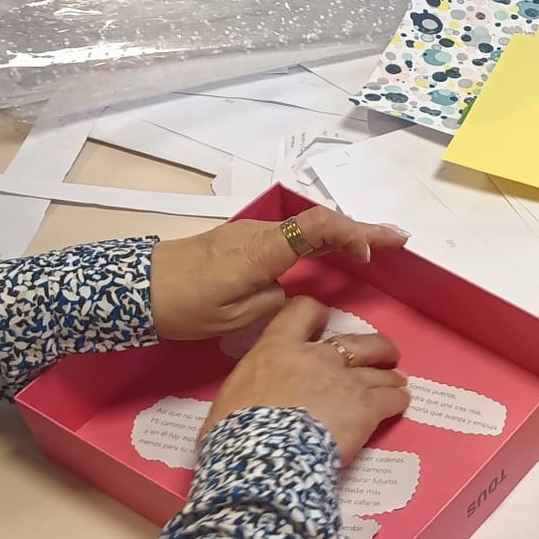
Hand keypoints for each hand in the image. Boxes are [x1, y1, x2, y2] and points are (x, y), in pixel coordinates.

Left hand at [149, 207, 408, 341]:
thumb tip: (288, 291)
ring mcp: (252, 234)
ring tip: (378, 245)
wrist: (137, 288)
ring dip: (343, 234)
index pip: (316, 229)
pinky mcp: (244, 242)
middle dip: (361, 230)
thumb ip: (272, 301)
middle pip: (319, 222)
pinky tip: (336, 251)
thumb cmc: (183, 305)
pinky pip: (293, 235)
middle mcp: (261, 234)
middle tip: (400, 239)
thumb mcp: (235, 316)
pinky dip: (322, 239)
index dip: (351, 235)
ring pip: (307, 227)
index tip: (373, 253)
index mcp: (262, 251)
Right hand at [202, 297, 410, 464]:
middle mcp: (318, 358)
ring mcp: (346, 382)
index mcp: (279, 348)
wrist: (264, 457)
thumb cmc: (236, 431)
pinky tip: (400, 403)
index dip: (317, 314)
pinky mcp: (366, 409)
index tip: (324, 321)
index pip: (302, 312)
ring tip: (397, 382)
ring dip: (390, 377)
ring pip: (380, 371)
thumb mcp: (234, 393)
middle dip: (375, 347)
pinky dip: (397, 400)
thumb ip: (256, 381)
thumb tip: (259, 392)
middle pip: (358, 342)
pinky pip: (390, 399)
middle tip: (384, 353)